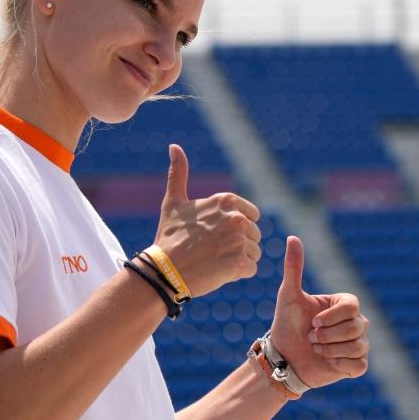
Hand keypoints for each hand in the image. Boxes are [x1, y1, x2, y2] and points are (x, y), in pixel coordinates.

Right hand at [153, 144, 261, 298]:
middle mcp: (235, 218)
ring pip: (254, 252)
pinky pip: (251, 268)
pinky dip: (238, 273)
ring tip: (216, 261)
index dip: (236, 227)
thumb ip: (178, 173)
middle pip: (255, 234)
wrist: (163, 271)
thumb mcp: (173, 202)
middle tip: (214, 250)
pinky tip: (219, 271)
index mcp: (225, 201)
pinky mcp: (239, 263)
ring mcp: (238, 241)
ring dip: (239, 259)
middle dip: (239, 244)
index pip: (252, 215)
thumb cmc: (169, 237)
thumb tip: (174, 146)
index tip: (217, 235)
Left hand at [269, 236, 369, 388]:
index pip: (351, 306)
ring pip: (357, 346)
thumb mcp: (288, 295)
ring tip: (316, 349)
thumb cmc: (287, 324)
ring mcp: (359, 342)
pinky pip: (359, 364)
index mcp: (345, 303)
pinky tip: (327, 361)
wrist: (284, 357)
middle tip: (311, 337)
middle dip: (327, 335)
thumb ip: (294, 267)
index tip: (313, 322)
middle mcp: (357, 321)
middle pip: (356, 327)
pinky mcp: (358, 364)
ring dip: (330, 350)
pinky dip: (340, 364)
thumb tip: (292, 237)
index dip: (330, 317)